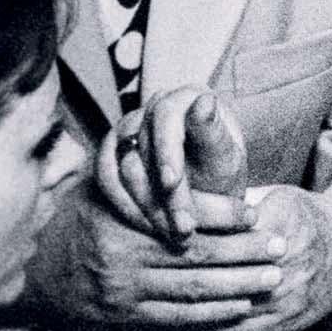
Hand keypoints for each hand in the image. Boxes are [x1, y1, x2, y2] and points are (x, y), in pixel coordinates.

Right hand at [24, 175, 283, 330]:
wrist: (45, 262)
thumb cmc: (95, 211)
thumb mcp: (114, 182)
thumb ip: (152, 168)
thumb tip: (205, 110)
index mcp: (119, 213)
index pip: (182, 215)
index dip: (224, 215)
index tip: (257, 213)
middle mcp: (118, 252)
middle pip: (196, 255)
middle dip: (245, 253)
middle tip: (280, 247)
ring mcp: (120, 288)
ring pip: (192, 289)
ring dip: (239, 286)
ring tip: (273, 278)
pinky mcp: (123, 314)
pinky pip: (177, 317)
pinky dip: (214, 313)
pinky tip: (243, 306)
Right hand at [101, 88, 249, 244]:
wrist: (212, 200)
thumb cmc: (224, 176)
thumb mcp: (224, 161)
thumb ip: (212, 135)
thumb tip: (205, 101)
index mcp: (188, 97)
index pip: (165, 116)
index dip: (166, 150)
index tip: (171, 183)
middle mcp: (155, 107)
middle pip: (141, 144)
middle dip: (163, 191)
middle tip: (182, 226)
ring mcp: (131, 129)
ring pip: (120, 164)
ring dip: (147, 204)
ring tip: (174, 233)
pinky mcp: (113, 153)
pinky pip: (106, 179)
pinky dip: (128, 207)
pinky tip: (150, 227)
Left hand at [159, 185, 331, 330]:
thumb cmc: (303, 219)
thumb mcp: (277, 198)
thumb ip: (237, 206)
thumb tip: (188, 202)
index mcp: (284, 224)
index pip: (224, 237)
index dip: (187, 244)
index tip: (149, 248)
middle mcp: (289, 262)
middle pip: (224, 276)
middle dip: (181, 282)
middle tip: (139, 284)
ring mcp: (290, 296)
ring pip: (229, 309)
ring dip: (189, 314)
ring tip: (149, 312)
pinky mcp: (289, 322)